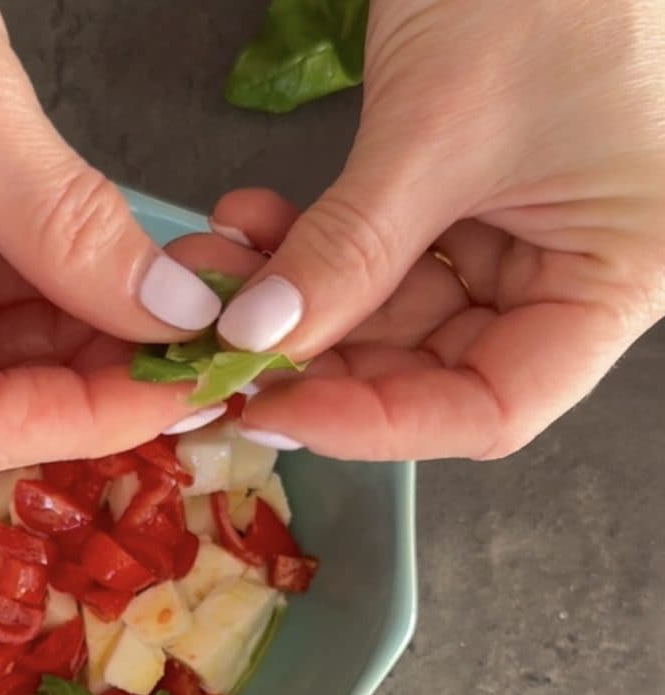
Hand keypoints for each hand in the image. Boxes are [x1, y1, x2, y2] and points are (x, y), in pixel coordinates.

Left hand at [209, 0, 664, 459]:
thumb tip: (257, 340)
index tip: (274, 411)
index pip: (492, 409)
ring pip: (387, 316)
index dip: (379, 424)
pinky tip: (249, 227)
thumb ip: (349, 251)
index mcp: (616, 279)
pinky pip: (373, 256)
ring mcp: (512, 240)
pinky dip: (307, 249)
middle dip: (316, 359)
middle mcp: (568, 276)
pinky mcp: (458, 204)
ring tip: (218, 273)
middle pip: (429, 368)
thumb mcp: (440, 129)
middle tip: (224, 351)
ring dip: (295, 301)